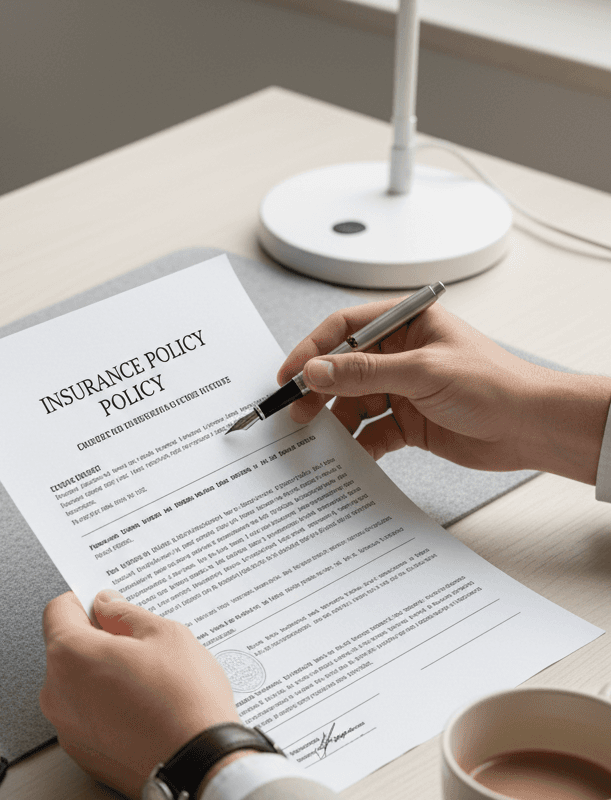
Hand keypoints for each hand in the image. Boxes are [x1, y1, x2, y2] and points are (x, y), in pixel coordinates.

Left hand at [40, 589, 239, 799]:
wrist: (202, 768)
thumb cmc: (185, 705)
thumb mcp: (165, 635)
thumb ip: (125, 615)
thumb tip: (109, 606)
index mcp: (70, 655)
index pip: (58, 610)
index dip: (84, 601)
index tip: (105, 605)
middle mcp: (57, 694)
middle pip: (67, 651)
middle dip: (97, 643)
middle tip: (138, 647)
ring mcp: (68, 729)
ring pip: (78, 687)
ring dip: (102, 679)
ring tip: (147, 684)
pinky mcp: (84, 755)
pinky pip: (89, 719)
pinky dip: (109, 711)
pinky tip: (143, 711)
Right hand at [279, 300, 610, 484]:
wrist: (531, 428)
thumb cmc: (495, 385)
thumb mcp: (422, 372)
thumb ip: (364, 372)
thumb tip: (316, 370)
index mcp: (407, 324)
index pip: (345, 329)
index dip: (313, 350)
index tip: (290, 374)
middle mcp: (401, 354)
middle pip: (343, 369)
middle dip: (318, 390)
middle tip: (297, 411)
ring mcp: (403, 389)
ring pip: (353, 402)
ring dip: (335, 419)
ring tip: (318, 436)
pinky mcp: (408, 422)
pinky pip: (370, 431)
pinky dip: (356, 443)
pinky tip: (347, 454)